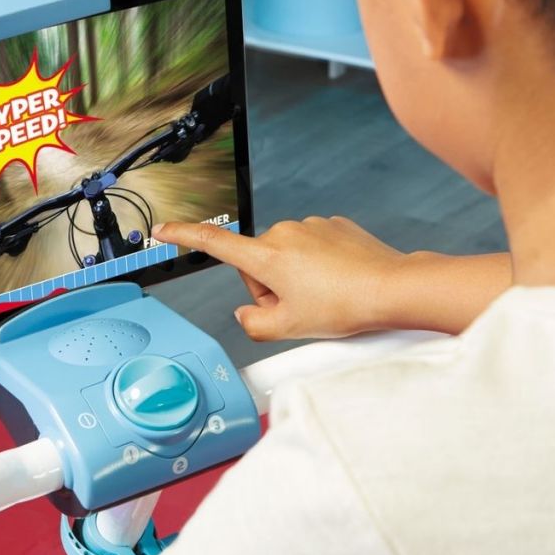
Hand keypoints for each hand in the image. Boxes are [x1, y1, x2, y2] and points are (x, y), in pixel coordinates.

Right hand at [153, 217, 405, 340]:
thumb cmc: (343, 307)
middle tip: (299, 308)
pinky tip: (338, 282)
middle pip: (258, 264)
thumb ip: (253, 325)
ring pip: (287, 257)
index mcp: (266, 256)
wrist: (392, 288)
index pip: (214, 243)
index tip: (163, 230)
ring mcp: (311, 226)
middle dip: (271, 287)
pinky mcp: (334, 226)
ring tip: (325, 297)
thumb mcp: (289, 328)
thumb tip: (247, 314)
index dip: (184, 236)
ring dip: (296, 278)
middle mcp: (284, 233)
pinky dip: (319, 266)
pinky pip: (312, 248)